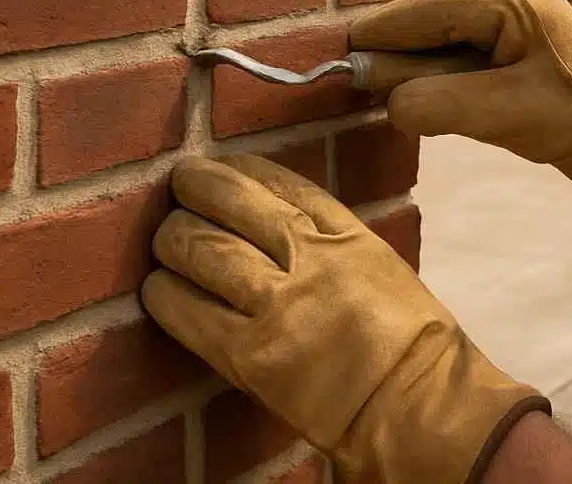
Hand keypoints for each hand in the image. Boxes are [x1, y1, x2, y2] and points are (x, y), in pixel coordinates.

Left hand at [140, 153, 549, 483]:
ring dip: (174, 237)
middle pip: (235, 205)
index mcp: (348, 236)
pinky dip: (166, 295)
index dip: (243, 170)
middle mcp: (310, 259)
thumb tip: (283, 231)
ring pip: (204, 250)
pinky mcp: (250, 353)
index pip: (284, 184)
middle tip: (180, 186)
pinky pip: (190, 312)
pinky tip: (155, 288)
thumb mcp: (382, 269)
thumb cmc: (413, 347)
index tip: (221, 165)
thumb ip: (334, 247)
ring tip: (164, 237)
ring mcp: (278, 305)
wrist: (416, 406)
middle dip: (198, 189)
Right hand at [348, 0, 571, 218]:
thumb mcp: (504, 117)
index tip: (339, 64)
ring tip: (397, 96)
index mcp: (512, 1)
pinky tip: (424, 93)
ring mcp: (505, 11)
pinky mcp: (502, 35)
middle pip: (424, 9)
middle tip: (365, 89)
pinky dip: (430, 65)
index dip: (380, 35)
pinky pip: (448, 40)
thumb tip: (385, 100)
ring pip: (432, 25)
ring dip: (412, 60)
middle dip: (395, 47)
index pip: (426, 6)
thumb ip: (438, 104)